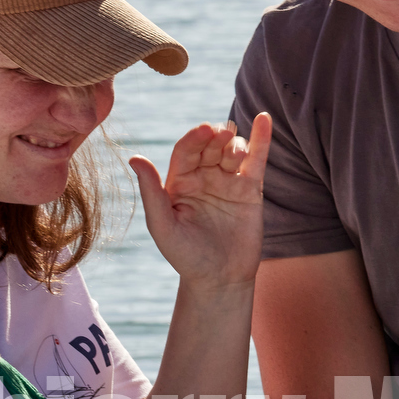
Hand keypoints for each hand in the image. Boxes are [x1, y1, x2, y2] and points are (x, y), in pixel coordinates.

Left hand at [128, 114, 272, 287]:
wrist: (219, 280)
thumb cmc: (185, 256)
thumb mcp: (163, 226)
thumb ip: (151, 192)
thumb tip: (135, 158)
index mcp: (179, 182)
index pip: (186, 151)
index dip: (194, 138)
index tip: (205, 131)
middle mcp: (203, 177)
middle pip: (210, 146)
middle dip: (216, 137)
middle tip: (223, 134)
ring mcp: (228, 182)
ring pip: (232, 151)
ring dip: (235, 144)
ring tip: (236, 152)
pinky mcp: (251, 190)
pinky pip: (256, 160)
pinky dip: (261, 139)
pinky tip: (264, 119)